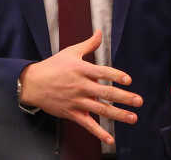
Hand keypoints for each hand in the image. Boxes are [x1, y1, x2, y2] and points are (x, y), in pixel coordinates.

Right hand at [19, 30, 142, 143]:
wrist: (32, 84)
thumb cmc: (53, 66)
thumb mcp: (71, 52)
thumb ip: (89, 44)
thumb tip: (100, 31)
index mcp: (82, 70)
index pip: (102, 72)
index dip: (116, 75)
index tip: (129, 80)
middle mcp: (81, 86)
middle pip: (105, 92)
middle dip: (124, 98)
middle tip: (138, 101)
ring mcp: (77, 101)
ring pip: (100, 109)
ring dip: (118, 115)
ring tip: (133, 117)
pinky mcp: (72, 113)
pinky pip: (87, 125)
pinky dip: (99, 132)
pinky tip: (110, 138)